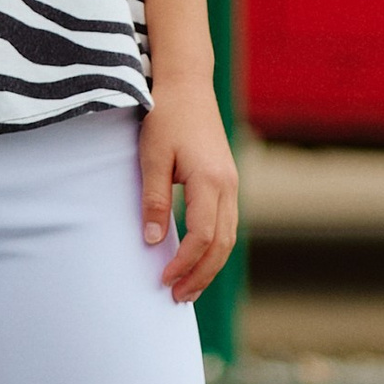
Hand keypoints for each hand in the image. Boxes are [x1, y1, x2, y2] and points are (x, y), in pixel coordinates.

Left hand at [140, 72, 236, 301]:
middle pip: (221, 245)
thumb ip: (154, 199)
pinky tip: (198, 260)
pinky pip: (226, 224)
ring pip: (228, 238)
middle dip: (200, 275)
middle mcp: (228, 186)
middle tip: (177, 298)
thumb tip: (154, 242)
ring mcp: (231, 185)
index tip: (163, 280)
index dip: (184, 264)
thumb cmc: (166, 117)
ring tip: (187, 289)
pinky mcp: (226, 182)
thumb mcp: (152, 157)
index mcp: (210, 180)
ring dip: (209, 266)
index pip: (202, 236)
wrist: (187, 85)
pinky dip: (214, 248)